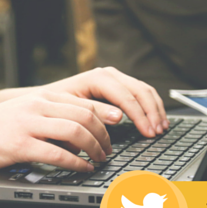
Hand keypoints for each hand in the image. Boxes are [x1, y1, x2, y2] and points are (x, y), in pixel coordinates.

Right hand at [0, 89, 120, 171]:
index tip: (114, 131)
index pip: (83, 103)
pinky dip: (76, 162)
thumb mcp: (24, 112)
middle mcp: (36, 106)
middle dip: (103, 136)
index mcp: (40, 97)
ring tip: (99, 160)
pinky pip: (57, 153)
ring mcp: (28, 124)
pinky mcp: (20, 145)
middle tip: (108, 151)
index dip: (104, 118)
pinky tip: (82, 168)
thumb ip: (50, 116)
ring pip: (75, 132)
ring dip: (93, 148)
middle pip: (84, 116)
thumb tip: (81, 131)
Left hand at [42, 67, 168, 137]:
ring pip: (145, 90)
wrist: (45, 99)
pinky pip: (141, 93)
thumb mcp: (72, 110)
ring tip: (161, 128)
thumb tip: (119, 117)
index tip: (148, 133)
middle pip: (140, 91)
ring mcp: (115, 78)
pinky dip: (151, 106)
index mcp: (98, 78)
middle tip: (157, 133)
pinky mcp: (118, 85)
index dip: (140, 116)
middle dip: (152, 113)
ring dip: (155, 109)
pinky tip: (156, 120)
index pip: (127, 96)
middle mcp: (109, 74)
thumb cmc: (55, 106)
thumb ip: (95, 112)